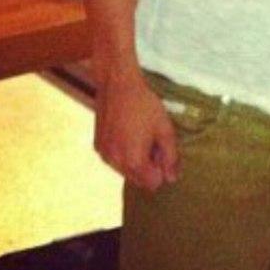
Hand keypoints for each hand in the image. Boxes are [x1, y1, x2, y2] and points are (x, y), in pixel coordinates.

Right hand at [93, 63, 179, 190]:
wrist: (118, 85)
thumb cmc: (145, 106)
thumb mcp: (165, 130)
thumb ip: (171, 157)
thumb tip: (172, 179)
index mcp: (133, 161)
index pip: (152, 183)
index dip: (162, 169)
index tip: (162, 150)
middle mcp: (115, 163)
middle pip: (138, 179)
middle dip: (149, 166)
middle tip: (153, 141)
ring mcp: (104, 155)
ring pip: (125, 170)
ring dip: (135, 160)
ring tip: (141, 135)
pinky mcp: (98, 146)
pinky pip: (114, 159)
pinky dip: (123, 153)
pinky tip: (128, 132)